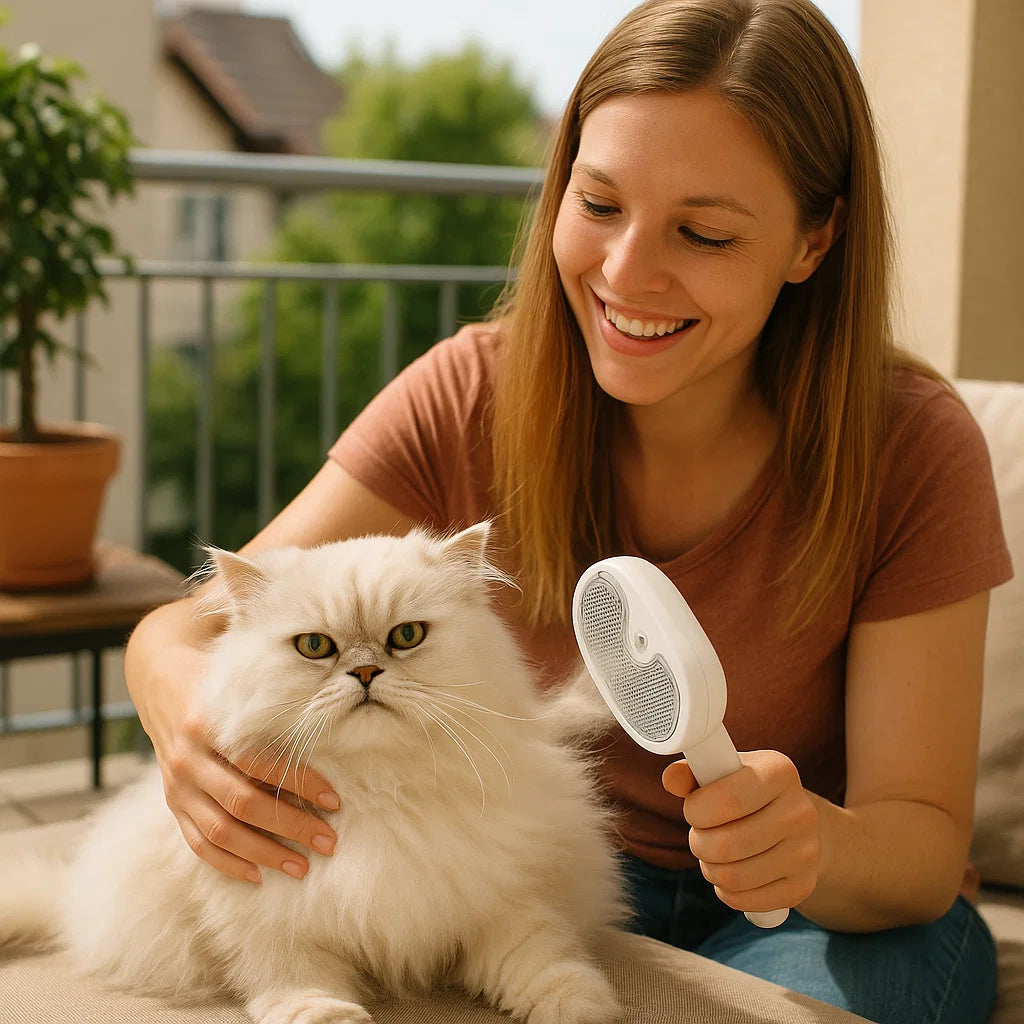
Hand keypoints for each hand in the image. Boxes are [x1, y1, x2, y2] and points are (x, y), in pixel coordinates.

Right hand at [126, 608, 340, 884]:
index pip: (256, 760)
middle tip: (331, 839)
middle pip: (242, 802)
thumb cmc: (222, 655)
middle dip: (290, 824)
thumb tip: (305, 588)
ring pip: (220, 830)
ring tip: (305, 867)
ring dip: (265, 851)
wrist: (158, 671)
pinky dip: (227, 863)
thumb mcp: (241, 638)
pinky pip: (197, 842)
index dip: (297, 782)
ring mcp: (177, 782)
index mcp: (209, 716)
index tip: (337, 799)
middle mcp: (188, 754)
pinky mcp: (173, 800)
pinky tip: (260, 877)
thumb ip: (271, 627)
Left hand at [662, 749, 819, 914]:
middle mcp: (801, 811)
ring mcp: (807, 852)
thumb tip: (671, 779)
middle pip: (727, 844)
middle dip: (699, 843)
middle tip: (699, 836)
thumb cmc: (746, 792)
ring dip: (710, 868)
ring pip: (734, 876)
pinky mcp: (803, 885)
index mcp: (779, 772)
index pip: (728, 800)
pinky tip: (729, 875)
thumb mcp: (723, 773)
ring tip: (712, 855)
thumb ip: (692, 774)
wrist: (793, 821)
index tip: (692, 809)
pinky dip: (727, 892)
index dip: (696, 810)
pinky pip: (748, 901)